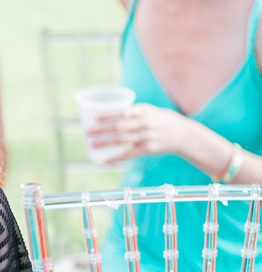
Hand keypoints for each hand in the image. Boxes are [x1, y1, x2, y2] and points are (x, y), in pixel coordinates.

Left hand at [86, 102, 204, 165]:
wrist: (183, 134)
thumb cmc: (161, 120)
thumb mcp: (150, 111)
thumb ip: (132, 112)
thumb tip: (108, 113)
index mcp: (144, 111)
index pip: (124, 111)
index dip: (109, 115)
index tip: (95, 118)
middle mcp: (146, 123)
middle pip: (120, 126)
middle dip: (102, 130)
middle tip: (88, 132)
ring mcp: (148, 136)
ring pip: (122, 140)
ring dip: (106, 143)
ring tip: (92, 144)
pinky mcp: (149, 149)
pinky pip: (130, 154)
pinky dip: (117, 157)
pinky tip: (106, 161)